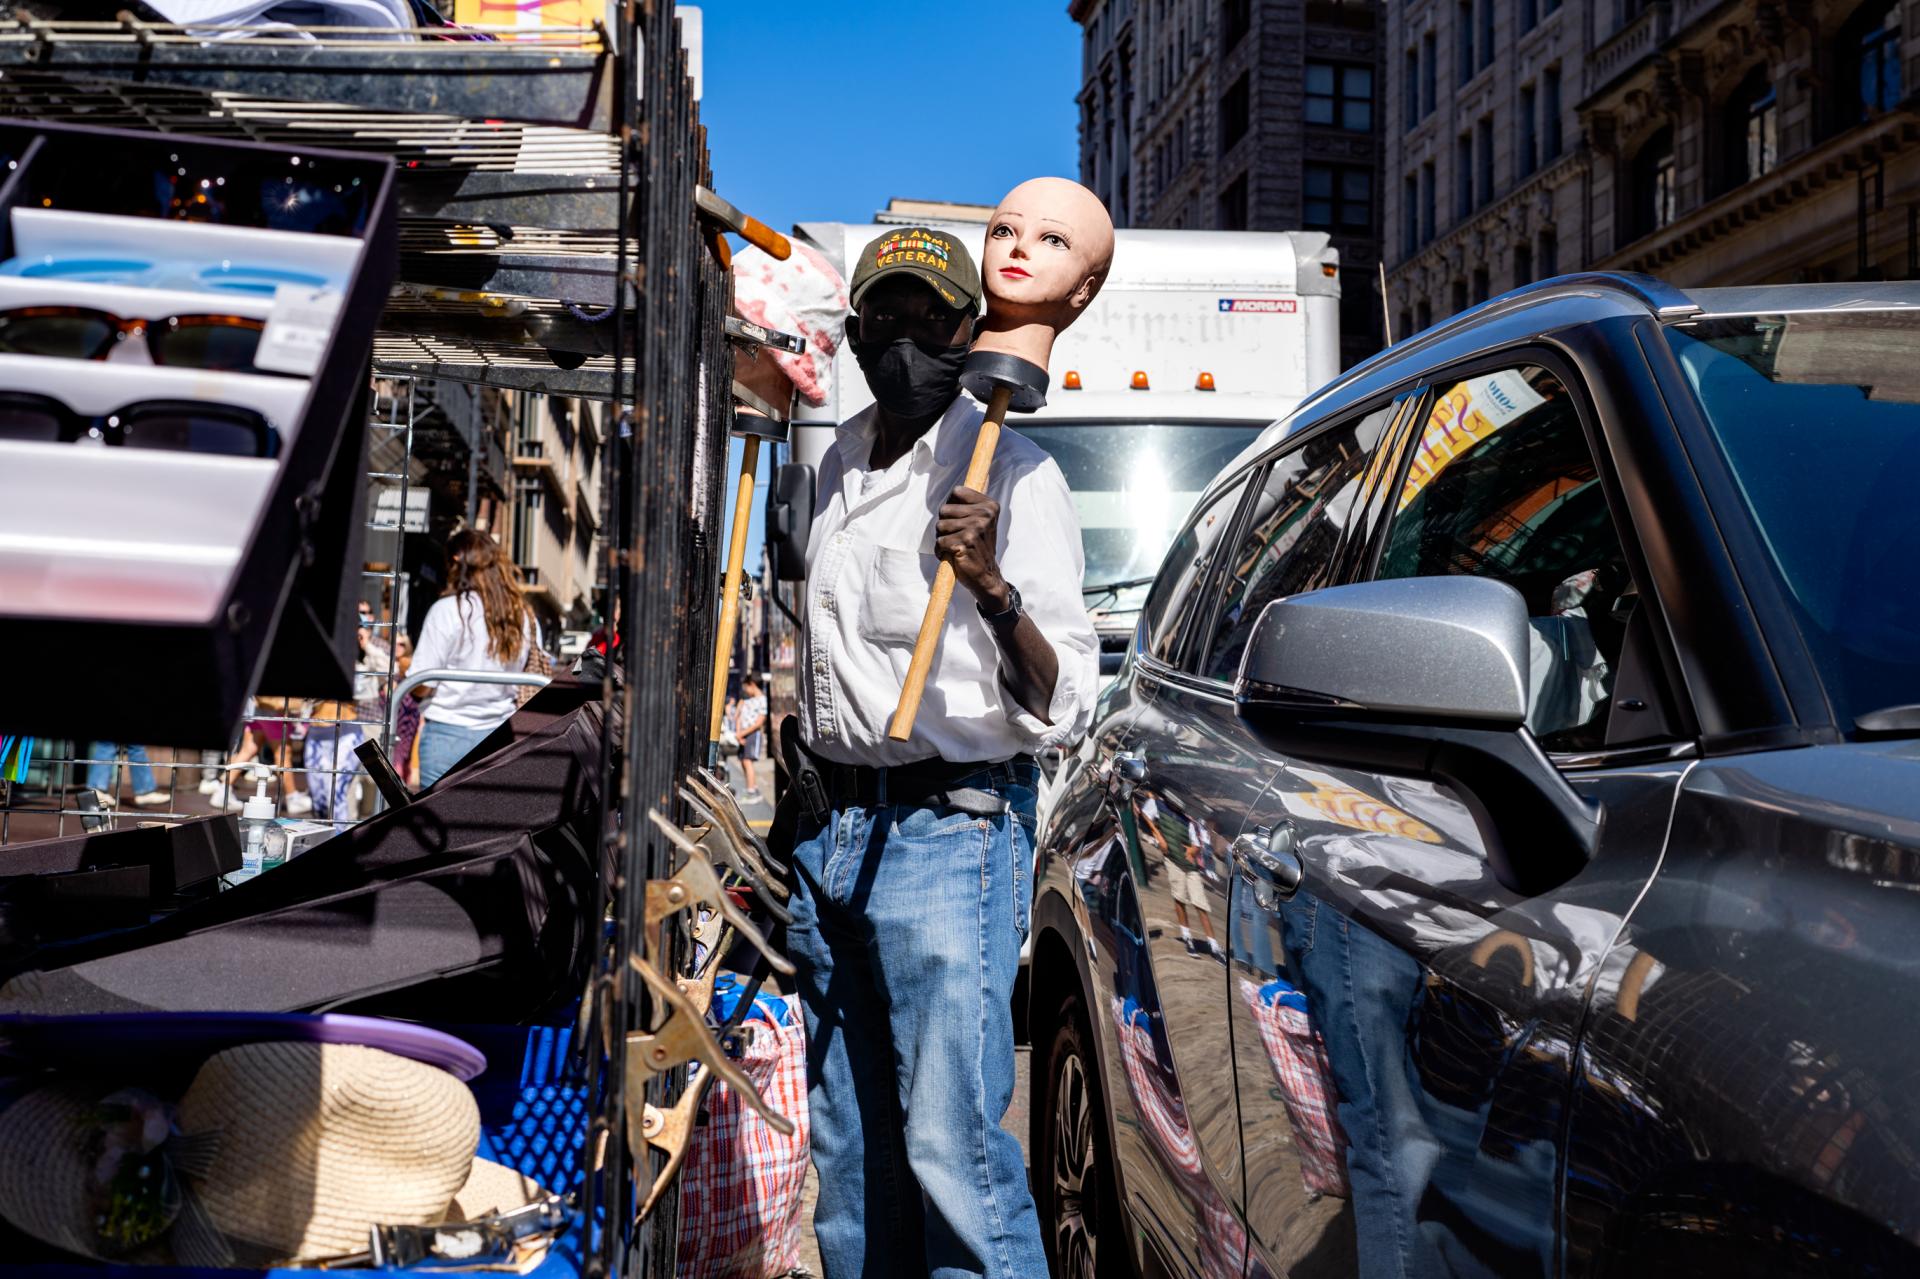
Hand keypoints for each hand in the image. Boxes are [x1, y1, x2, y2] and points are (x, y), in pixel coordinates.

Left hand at [936, 485, 1010, 609]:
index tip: (961, 521)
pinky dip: (942, 552)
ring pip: (940, 526)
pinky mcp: (965, 542)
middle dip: (945, 526)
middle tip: (959, 538)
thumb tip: (985, 471)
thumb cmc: (977, 547)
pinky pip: (939, 542)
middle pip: (944, 509)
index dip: (952, 508)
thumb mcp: (980, 520)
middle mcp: (985, 514)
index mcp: (990, 505)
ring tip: (957, 547)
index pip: (956, 492)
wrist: (986, 575)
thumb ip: (974, 500)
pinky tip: (955, 556)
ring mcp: (975, 527)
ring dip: (943, 539)